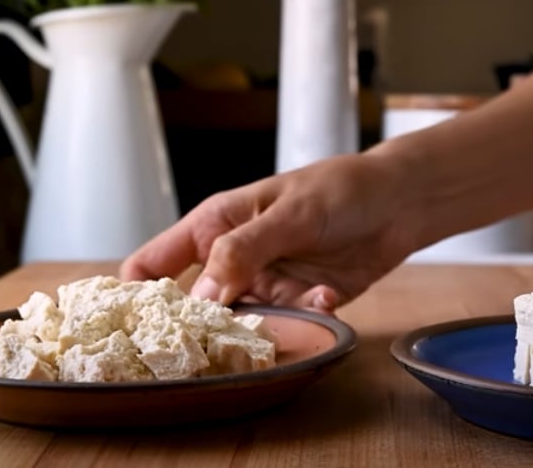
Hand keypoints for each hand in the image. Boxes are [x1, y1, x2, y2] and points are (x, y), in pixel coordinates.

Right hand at [120, 153, 420, 311]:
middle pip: (193, 307)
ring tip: (290, 309)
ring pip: (241, 323)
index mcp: (213, 227)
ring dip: (264, 324)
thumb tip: (201, 296)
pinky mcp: (298, 304)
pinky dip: (307, 316)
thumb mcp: (287, 214)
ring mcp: (264, 284)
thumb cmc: (338, 189)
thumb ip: (242, 252)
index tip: (132, 326)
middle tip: (215, 342)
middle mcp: (231, 260)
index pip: (152, 264)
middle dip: (202, 327)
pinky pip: (288, 325)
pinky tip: (328, 295)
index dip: (134, 295)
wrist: (400, 202)